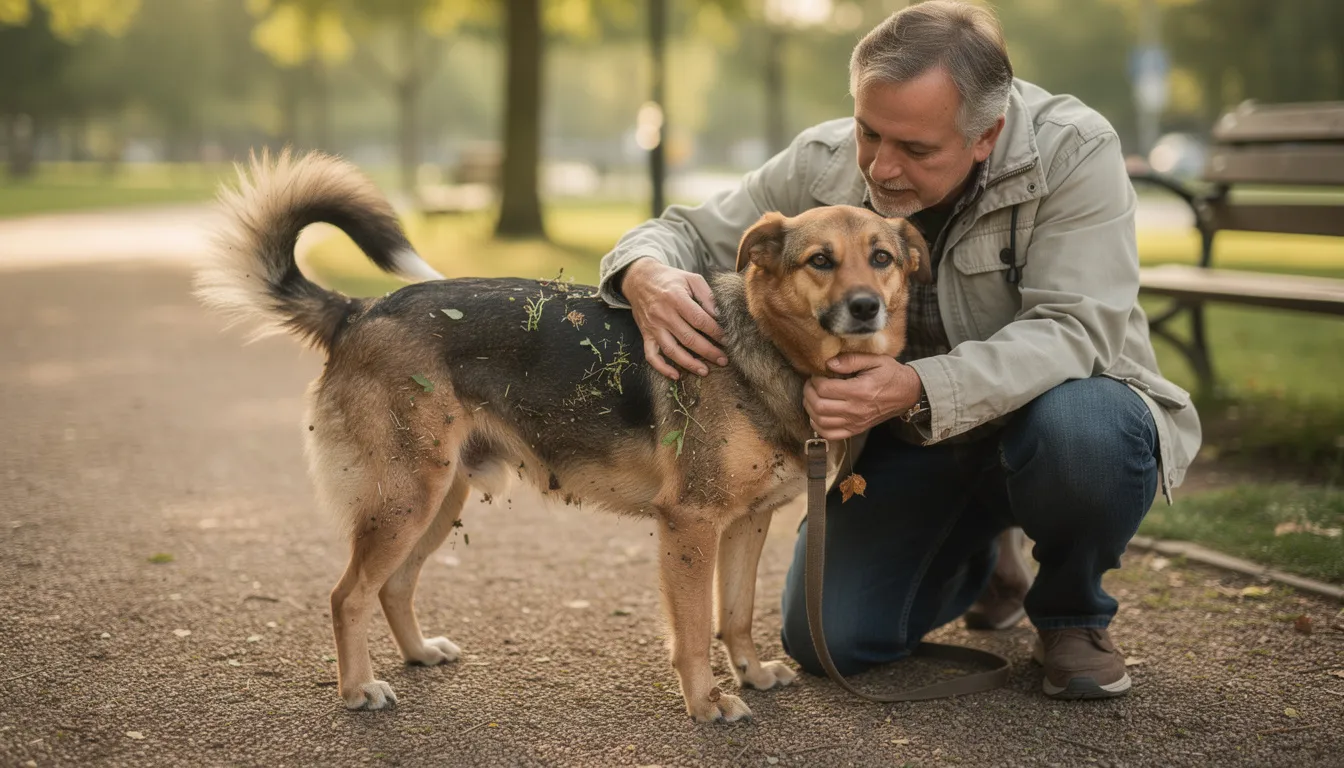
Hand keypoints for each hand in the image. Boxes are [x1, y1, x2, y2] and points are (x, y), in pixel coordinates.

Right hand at [619, 258, 726, 379]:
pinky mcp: (646, 334)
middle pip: (688, 338)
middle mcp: (663, 314)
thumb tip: (720, 315)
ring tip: (705, 371)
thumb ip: (707, 296)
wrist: (640, 279)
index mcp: (676, 298)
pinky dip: (662, 368)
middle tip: (723, 360)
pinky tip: (676, 376)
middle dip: (708, 351)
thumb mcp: (691, 279)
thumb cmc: (670, 279)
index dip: (715, 332)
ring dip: (689, 363)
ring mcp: (653, 326)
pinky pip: (651, 356)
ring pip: (672, 350)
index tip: (728, 340)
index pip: (700, 320)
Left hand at [804, 353, 921, 439]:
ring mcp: (855, 422)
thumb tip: (829, 363)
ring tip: (812, 397)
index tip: (816, 374)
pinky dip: (818, 426)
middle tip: (810, 384)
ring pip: (821, 422)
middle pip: (820, 406)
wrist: (907, 394)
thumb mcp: (875, 360)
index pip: (825, 389)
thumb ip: (851, 360)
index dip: (815, 380)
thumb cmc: (891, 375)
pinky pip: (831, 435)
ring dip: (810, 409)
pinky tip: (817, 415)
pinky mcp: (856, 430)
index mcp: (860, 391)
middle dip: (808, 393)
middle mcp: (856, 410)